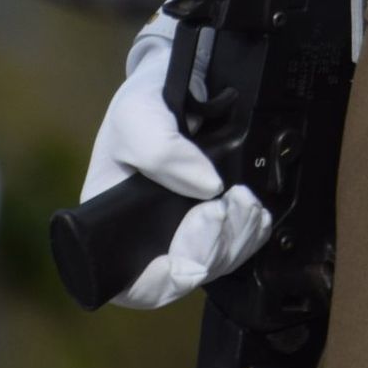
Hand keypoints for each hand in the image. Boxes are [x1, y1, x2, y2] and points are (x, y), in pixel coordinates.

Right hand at [82, 14, 271, 310]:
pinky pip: (241, 249)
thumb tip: (208, 187)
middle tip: (226, 205)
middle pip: (185, 279)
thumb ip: (161, 148)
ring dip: (238, 237)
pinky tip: (252, 206)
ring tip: (243, 198)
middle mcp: (149, 239)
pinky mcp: (216, 223)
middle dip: (214, 248)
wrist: (181, 81)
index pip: (134, 286)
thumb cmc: (146, 101)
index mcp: (115, 227)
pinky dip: (253, 232)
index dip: (166, 280)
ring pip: (217, 266)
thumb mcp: (137, 114)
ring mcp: (185, 233)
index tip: (196, 238)